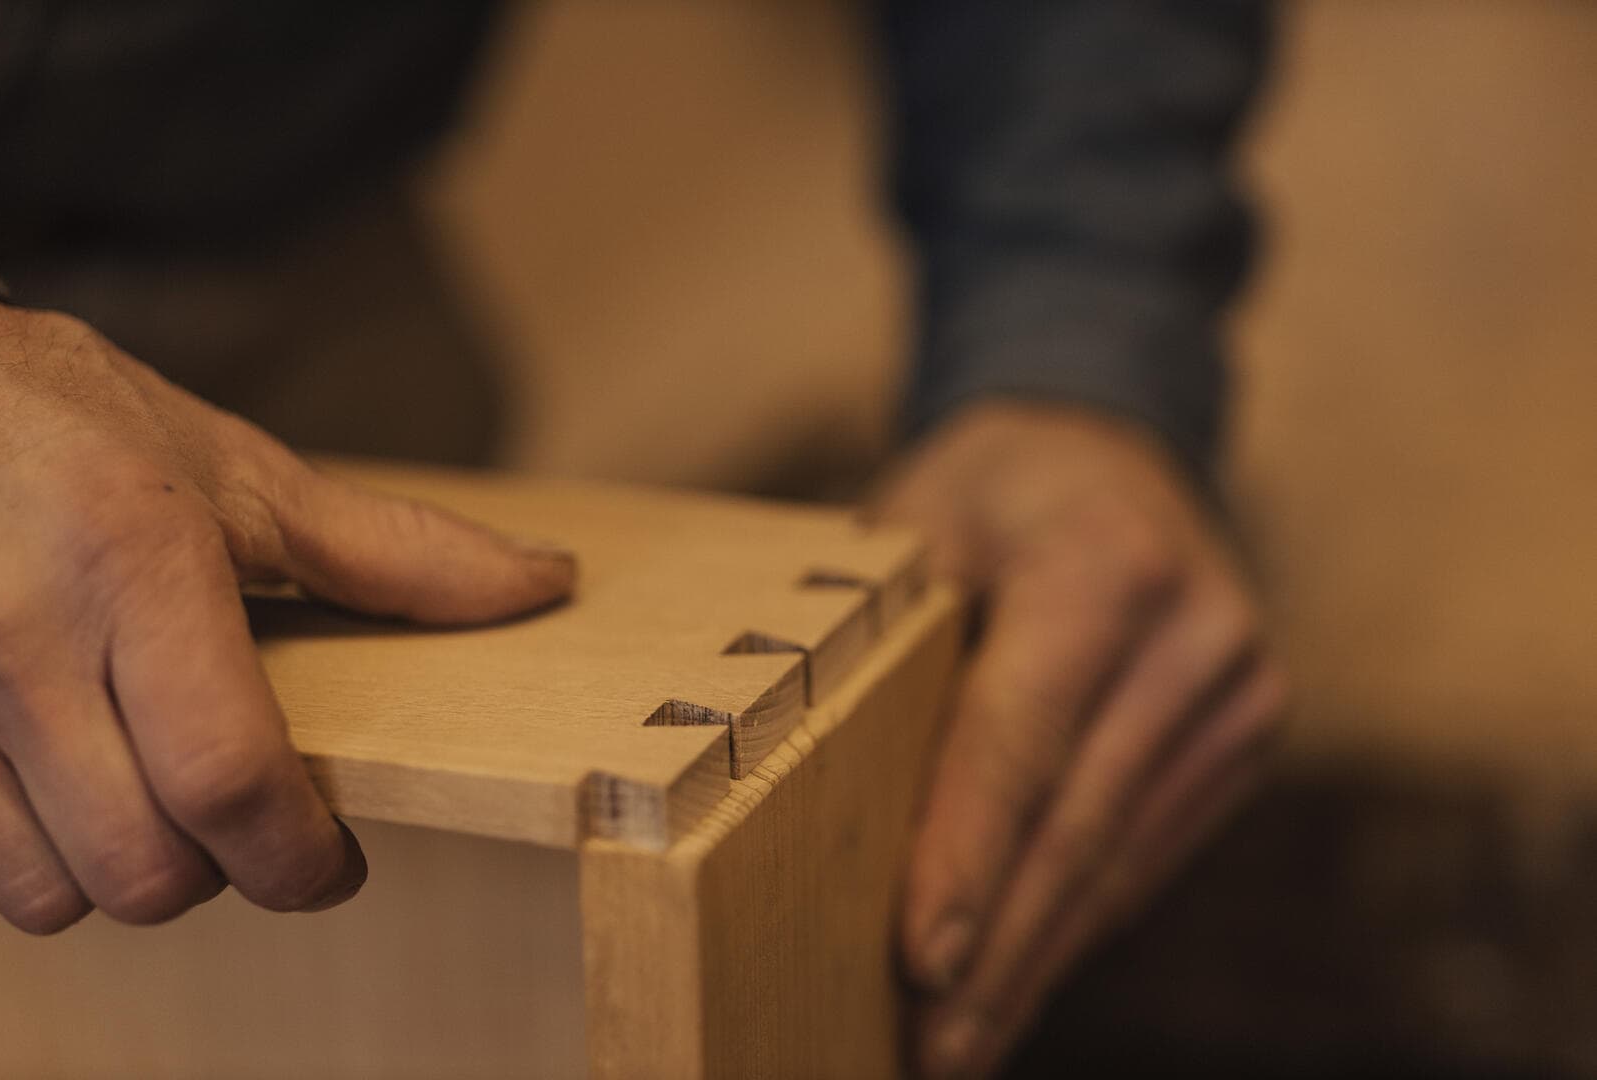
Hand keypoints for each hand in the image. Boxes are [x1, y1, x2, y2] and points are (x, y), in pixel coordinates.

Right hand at [0, 300, 574, 933]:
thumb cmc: (72, 421)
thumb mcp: (241, 472)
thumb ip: (395, 550)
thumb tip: (544, 582)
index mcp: (138, 567)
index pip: (229, 776)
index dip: (299, 857)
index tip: (334, 865)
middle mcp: (21, 638)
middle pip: (143, 867)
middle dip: (224, 874)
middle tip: (254, 828)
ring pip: (48, 892)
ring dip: (125, 875)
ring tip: (159, 803)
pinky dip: (41, 860)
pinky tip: (75, 791)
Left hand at [873, 402, 1287, 1076]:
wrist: (1116, 449)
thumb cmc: (994, 486)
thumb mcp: (920, 515)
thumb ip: (884, 631)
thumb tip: (815, 781)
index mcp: (1108, 562)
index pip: (1021, 737)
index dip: (966, 857)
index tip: (920, 964)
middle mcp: (1198, 633)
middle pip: (1077, 824)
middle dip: (999, 951)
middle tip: (932, 1050)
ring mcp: (1238, 693)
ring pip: (1118, 860)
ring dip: (1037, 962)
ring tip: (961, 1045)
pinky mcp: (1243, 737)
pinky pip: (1144, 851)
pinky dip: (1075, 922)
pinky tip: (1021, 978)